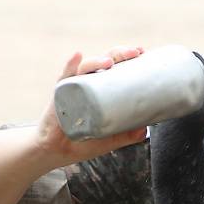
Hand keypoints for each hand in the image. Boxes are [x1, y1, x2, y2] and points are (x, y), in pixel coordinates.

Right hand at [35, 46, 146, 165]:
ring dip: (98, 61)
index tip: (142, 52)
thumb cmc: (84, 141)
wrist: (59, 152)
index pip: (116, 67)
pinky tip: (77, 56)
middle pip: (105, 61)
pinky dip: (70, 65)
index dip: (128, 58)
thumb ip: (127, 135)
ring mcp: (74, 86)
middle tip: (135, 53)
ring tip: (109, 62)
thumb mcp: (111, 139)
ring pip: (86, 67)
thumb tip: (145, 130)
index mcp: (102, 88)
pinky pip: (65, 76)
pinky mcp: (60, 94)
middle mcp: (89, 83)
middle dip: (120, 54)